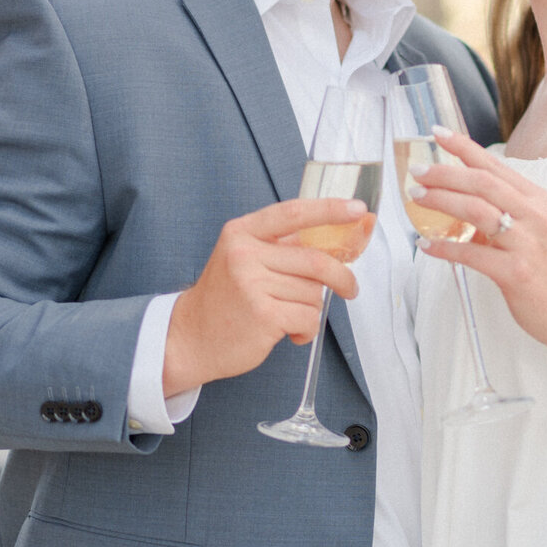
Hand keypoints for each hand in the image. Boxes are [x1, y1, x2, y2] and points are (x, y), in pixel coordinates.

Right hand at [163, 198, 366, 394]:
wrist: (190, 338)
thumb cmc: (225, 299)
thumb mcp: (242, 259)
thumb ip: (280, 247)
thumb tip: (334, 243)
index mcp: (242, 232)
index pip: (293, 213)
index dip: (329, 209)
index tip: (356, 209)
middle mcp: (244, 253)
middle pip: (315, 260)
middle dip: (341, 278)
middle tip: (350, 289)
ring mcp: (252, 284)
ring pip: (314, 293)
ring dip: (311, 309)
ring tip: (289, 316)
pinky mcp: (262, 314)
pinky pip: (308, 318)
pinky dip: (306, 329)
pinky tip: (288, 332)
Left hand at [410, 129, 546, 353]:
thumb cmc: (542, 267)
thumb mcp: (528, 228)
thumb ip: (499, 209)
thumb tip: (455, 194)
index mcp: (534, 199)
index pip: (494, 165)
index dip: (464, 147)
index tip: (437, 133)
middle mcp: (532, 215)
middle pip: (483, 183)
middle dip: (445, 173)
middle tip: (417, 171)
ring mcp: (525, 243)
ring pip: (477, 211)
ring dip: (442, 201)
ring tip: (417, 197)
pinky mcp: (516, 272)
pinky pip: (472, 254)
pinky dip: (445, 248)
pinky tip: (425, 245)